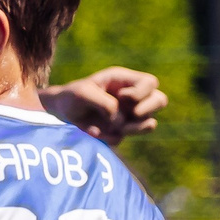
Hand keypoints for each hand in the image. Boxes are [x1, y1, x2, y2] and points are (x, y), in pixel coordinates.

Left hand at [43, 67, 167, 145]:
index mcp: (125, 81)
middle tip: (132, 114)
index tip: (122, 97)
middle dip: (148, 109)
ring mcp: (127, 115)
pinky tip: (95, 132)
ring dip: (135, 128)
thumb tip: (120, 121)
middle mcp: (131, 97)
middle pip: (160, 100)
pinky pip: (123, 137)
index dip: (141, 92)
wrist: (59, 113)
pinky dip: (111, 137)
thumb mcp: (83, 93)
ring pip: (149, 123)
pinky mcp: (118, 131)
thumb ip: (104, 103)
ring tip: (117, 127)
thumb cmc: (72, 96)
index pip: (150, 83)